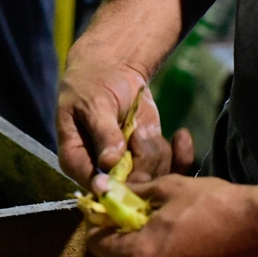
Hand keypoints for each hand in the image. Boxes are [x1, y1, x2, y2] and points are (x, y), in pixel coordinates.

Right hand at [57, 59, 193, 186]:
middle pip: (130, 187)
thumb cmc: (92, 84)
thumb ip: (103, 133)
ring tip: (143, 127)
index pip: (97, 186)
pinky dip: (180, 155)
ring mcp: (128, 168)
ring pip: (154, 178)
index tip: (130, 159)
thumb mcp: (94, 104)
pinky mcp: (150, 159)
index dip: (117, 183)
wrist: (112, 69)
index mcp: (76, 163)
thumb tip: (109, 162)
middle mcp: (102, 173)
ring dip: (156, 151)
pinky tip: (180, 137)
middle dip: (142, 161)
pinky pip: (171, 168)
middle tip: (138, 131)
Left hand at [87, 175, 257, 256]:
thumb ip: (131, 192)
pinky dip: (155, 256)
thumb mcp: (168, 189)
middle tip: (134, 208)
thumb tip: (101, 187)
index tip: (111, 203)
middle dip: (118, 233)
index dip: (100, 220)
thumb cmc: (215, 205)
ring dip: (136, 244)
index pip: (96, 242)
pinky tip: (173, 236)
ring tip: (156, 220)